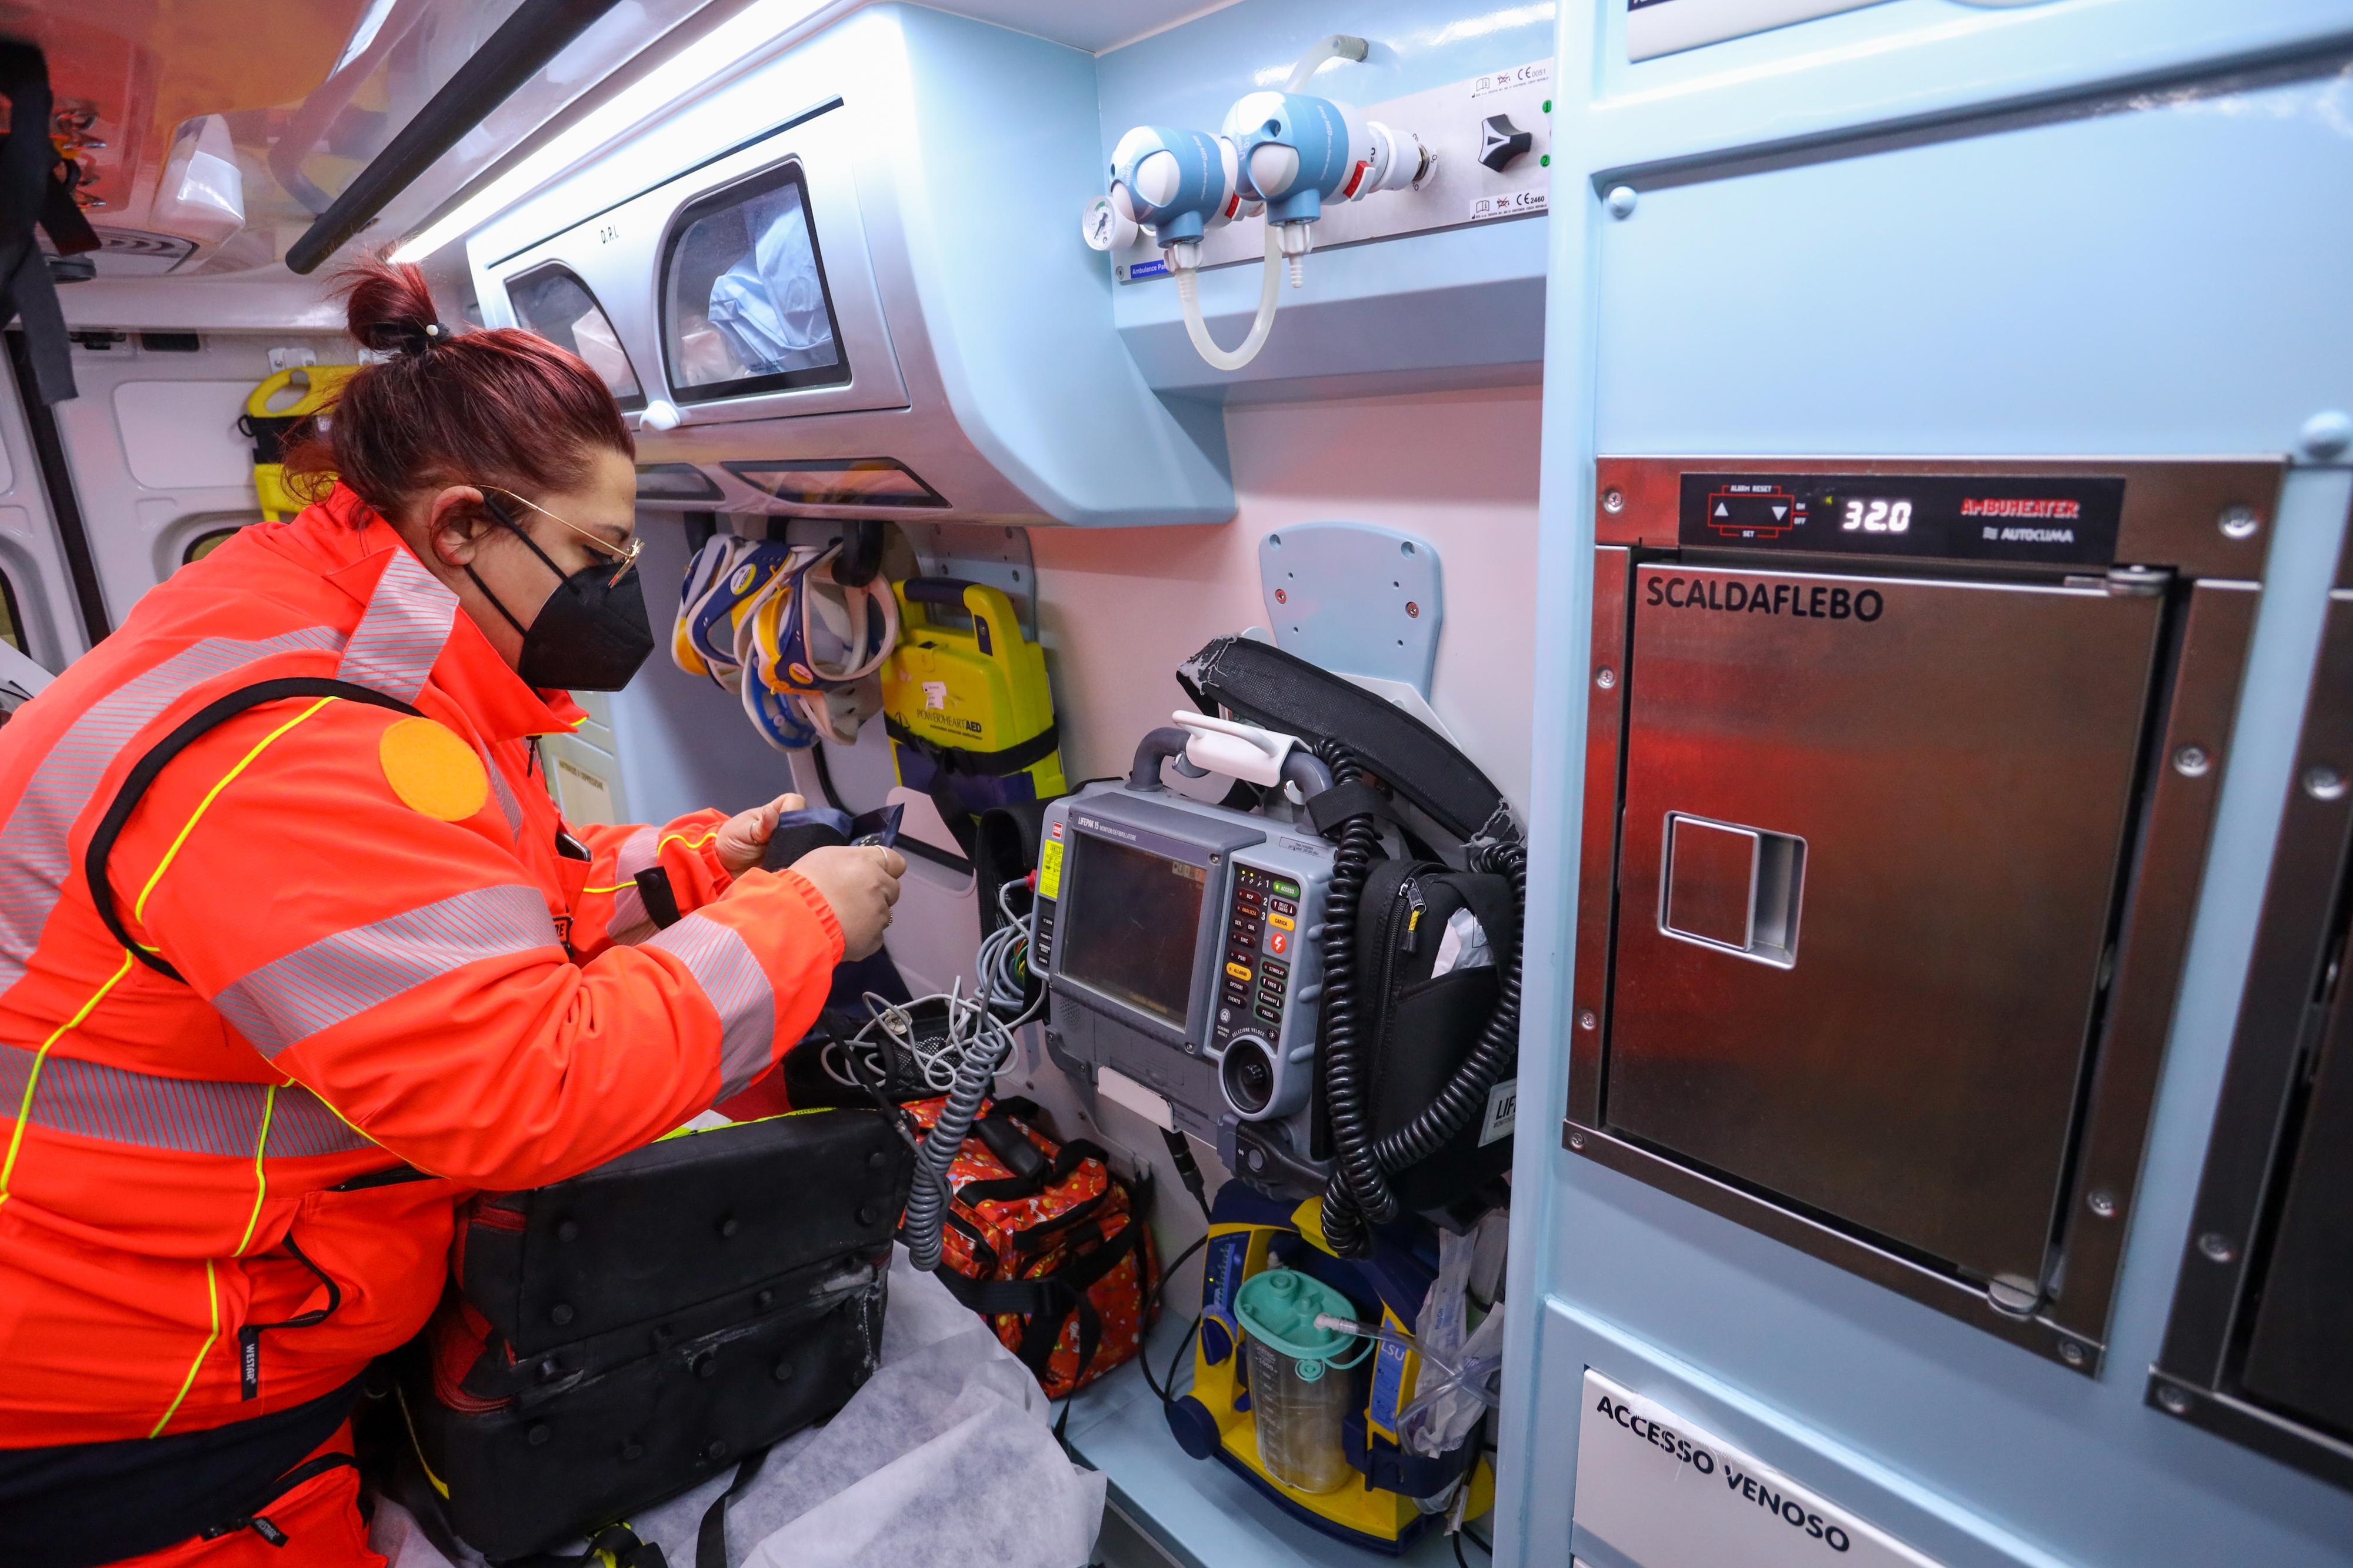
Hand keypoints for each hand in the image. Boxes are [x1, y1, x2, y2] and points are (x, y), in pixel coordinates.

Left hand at [714, 791, 806, 876]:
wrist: (724, 869)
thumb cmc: (732, 842)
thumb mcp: (742, 831)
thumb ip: (760, 825)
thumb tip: (771, 812)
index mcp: (776, 812)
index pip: (795, 802)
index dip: (794, 809)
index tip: (784, 823)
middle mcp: (787, 827)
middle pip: (807, 823)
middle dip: (800, 833)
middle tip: (787, 846)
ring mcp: (791, 845)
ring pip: (808, 843)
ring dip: (799, 850)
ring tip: (788, 858)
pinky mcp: (791, 863)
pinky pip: (802, 861)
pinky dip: (798, 864)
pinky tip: (790, 867)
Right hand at [791, 845, 905, 959]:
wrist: (793, 919)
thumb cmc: (801, 884)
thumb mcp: (824, 858)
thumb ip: (849, 863)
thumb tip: (855, 871)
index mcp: (867, 862)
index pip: (896, 862)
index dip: (887, 870)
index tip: (874, 876)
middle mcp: (879, 885)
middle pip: (892, 890)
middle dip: (878, 895)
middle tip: (851, 901)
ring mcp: (879, 913)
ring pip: (882, 915)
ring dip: (868, 917)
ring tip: (841, 921)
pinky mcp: (874, 939)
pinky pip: (874, 937)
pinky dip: (863, 938)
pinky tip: (843, 936)